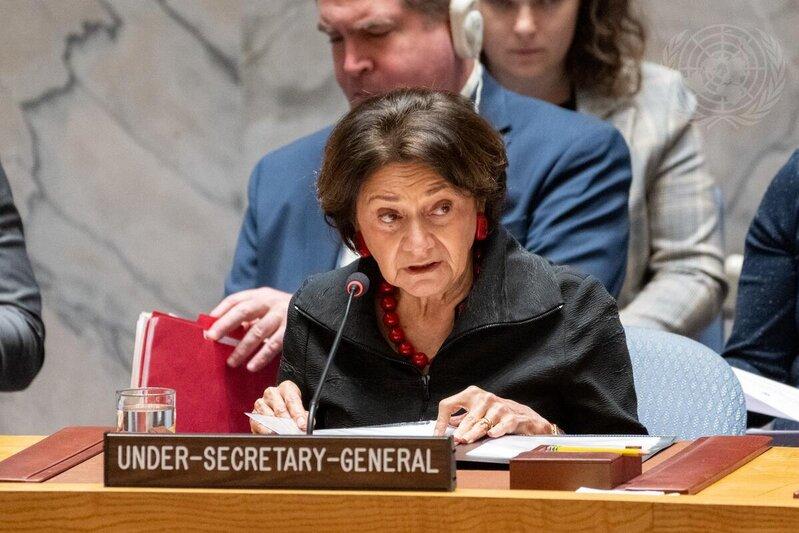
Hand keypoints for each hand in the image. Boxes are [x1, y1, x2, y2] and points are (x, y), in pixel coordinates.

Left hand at [207, 287, 291, 371]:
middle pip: (244, 311)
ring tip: (232, 362)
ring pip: (258, 331)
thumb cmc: (281, 312)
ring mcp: (281, 315)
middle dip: (226, 324)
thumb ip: (247, 317)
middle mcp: (270, 302)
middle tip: (212, 338)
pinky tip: (252, 366)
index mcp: (260, 295)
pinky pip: (274, 344)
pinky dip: (262, 356)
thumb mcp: (265, 307)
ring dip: (242, 348)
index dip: (221, 312)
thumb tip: (221, 333)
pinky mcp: (291, 330)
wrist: (313, 310)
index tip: (208, 326)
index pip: (236, 300)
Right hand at [250, 380, 307, 433]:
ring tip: (285, 435)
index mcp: (286, 387)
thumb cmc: (292, 407)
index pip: (292, 399)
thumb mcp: (300, 407)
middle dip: (288, 423)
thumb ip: (303, 415)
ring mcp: (260, 404)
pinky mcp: (253, 416)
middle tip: (294, 432)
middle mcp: (271, 393)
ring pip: (269, 417)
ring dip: (277, 428)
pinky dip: (266, 431)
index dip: (297, 413)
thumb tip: (304, 426)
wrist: (281, 406)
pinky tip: (273, 435)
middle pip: (280, 409)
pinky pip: (258, 424)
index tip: (302, 425)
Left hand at [434, 385, 553, 443]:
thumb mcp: (476, 410)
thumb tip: (445, 424)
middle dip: (460, 430)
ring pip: (482, 423)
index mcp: (472, 394)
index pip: (449, 404)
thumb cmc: (496, 412)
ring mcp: (498, 407)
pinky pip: (502, 425)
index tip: (437, 433)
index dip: (441, 420)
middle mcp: (485, 398)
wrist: (523, 415)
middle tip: (453, 439)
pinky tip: (491, 434)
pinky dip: (497, 430)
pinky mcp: (511, 417)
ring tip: (465, 440)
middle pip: (468, 417)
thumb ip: (461, 416)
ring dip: (473, 433)